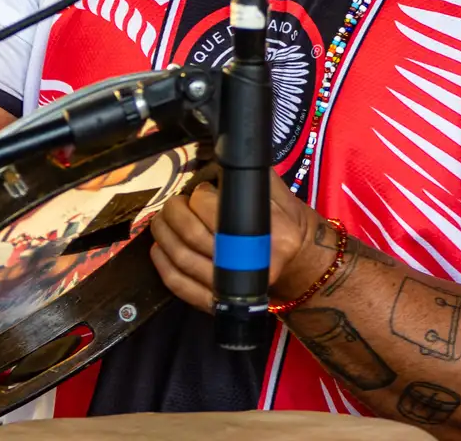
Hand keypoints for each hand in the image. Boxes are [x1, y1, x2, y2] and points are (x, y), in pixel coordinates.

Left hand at [148, 174, 324, 312]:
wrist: (302, 269)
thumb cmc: (290, 227)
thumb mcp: (282, 196)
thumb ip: (253, 178)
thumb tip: (219, 157)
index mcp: (272, 233)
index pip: (218, 210)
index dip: (199, 195)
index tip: (199, 190)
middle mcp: (252, 263)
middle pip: (194, 235)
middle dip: (174, 214)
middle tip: (173, 203)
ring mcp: (233, 288)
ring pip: (183, 260)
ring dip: (164, 236)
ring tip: (161, 221)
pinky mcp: (219, 302)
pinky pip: (182, 286)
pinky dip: (163, 267)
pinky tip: (158, 249)